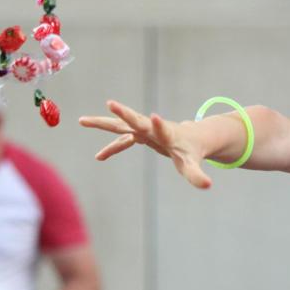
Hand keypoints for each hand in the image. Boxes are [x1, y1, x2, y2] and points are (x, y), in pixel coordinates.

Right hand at [79, 100, 212, 188]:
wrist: (191, 138)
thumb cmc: (192, 151)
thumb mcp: (192, 165)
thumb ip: (197, 175)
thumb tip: (207, 186)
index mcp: (168, 134)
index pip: (162, 128)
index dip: (158, 124)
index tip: (153, 116)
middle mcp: (153, 128)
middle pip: (136, 120)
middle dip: (124, 113)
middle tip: (111, 103)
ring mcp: (144, 130)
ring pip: (121, 125)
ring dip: (103, 123)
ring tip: (82, 121)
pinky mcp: (139, 135)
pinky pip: (122, 141)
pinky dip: (111, 148)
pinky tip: (98, 158)